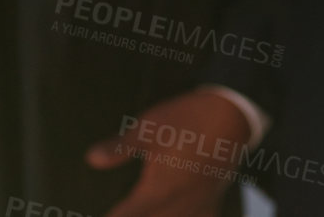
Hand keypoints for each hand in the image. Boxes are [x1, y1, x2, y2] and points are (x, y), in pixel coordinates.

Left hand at [85, 88, 251, 216]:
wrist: (232, 116)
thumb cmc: (186, 120)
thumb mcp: (147, 129)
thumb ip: (119, 148)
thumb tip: (91, 159)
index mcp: (154, 193)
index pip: (124, 216)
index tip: (95, 215)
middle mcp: (175, 207)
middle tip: (122, 211)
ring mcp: (196, 207)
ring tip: (147, 213)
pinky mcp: (212, 201)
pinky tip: (183, 216)